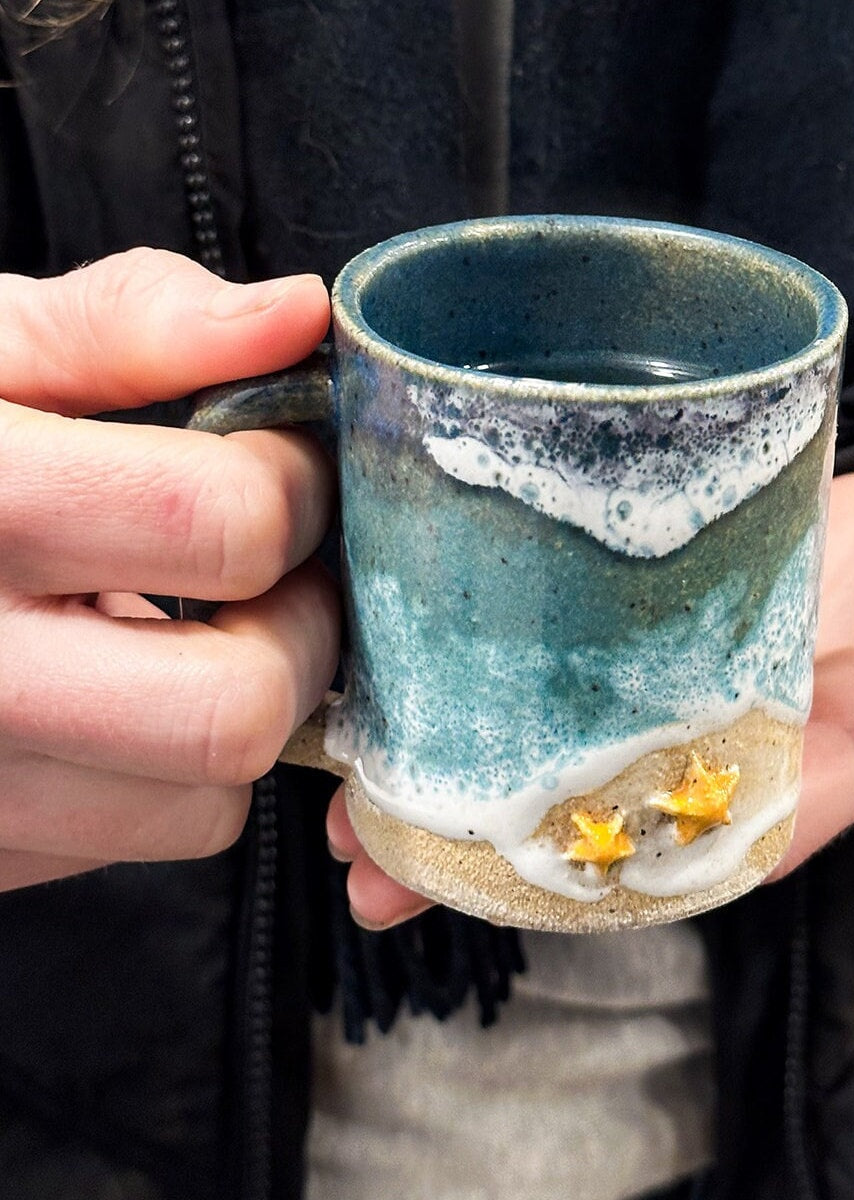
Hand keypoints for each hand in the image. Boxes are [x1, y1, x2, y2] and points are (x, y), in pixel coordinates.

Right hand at [0, 248, 339, 888]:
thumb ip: (134, 325)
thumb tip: (297, 316)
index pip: (221, 523)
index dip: (297, 488)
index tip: (286, 470)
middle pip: (232, 712)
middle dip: (297, 635)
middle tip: (273, 577)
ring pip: (207, 804)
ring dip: (238, 713)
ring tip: (187, 631)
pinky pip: (140, 837)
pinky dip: (167, 773)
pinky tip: (114, 695)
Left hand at [327, 432, 853, 926]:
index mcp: (846, 752)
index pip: (721, 833)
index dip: (612, 871)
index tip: (494, 883)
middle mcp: (755, 725)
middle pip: (618, 804)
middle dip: (498, 843)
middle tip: (366, 856)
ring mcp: (706, 663)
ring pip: (581, 736)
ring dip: (471, 770)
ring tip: (348, 795)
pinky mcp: (677, 598)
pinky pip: (586, 647)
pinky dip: (503, 670)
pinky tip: (416, 671)